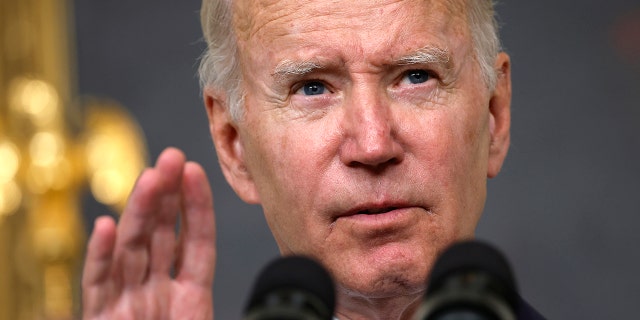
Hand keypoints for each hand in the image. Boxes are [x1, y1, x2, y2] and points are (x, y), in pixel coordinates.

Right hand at [82, 148, 215, 318]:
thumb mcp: (202, 315)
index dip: (196, 207)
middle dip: (166, 195)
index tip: (194, 171)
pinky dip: (100, 256)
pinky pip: (98, 284)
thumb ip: (211, 286)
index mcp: (189, 297)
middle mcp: (156, 293)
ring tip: (150, 177)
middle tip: (172, 158)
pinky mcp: (100, 318)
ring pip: (132, 249)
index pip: (196, 243)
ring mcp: (127, 303)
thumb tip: (240, 269)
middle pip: (160, 235)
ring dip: (139, 212)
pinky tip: (105, 226)